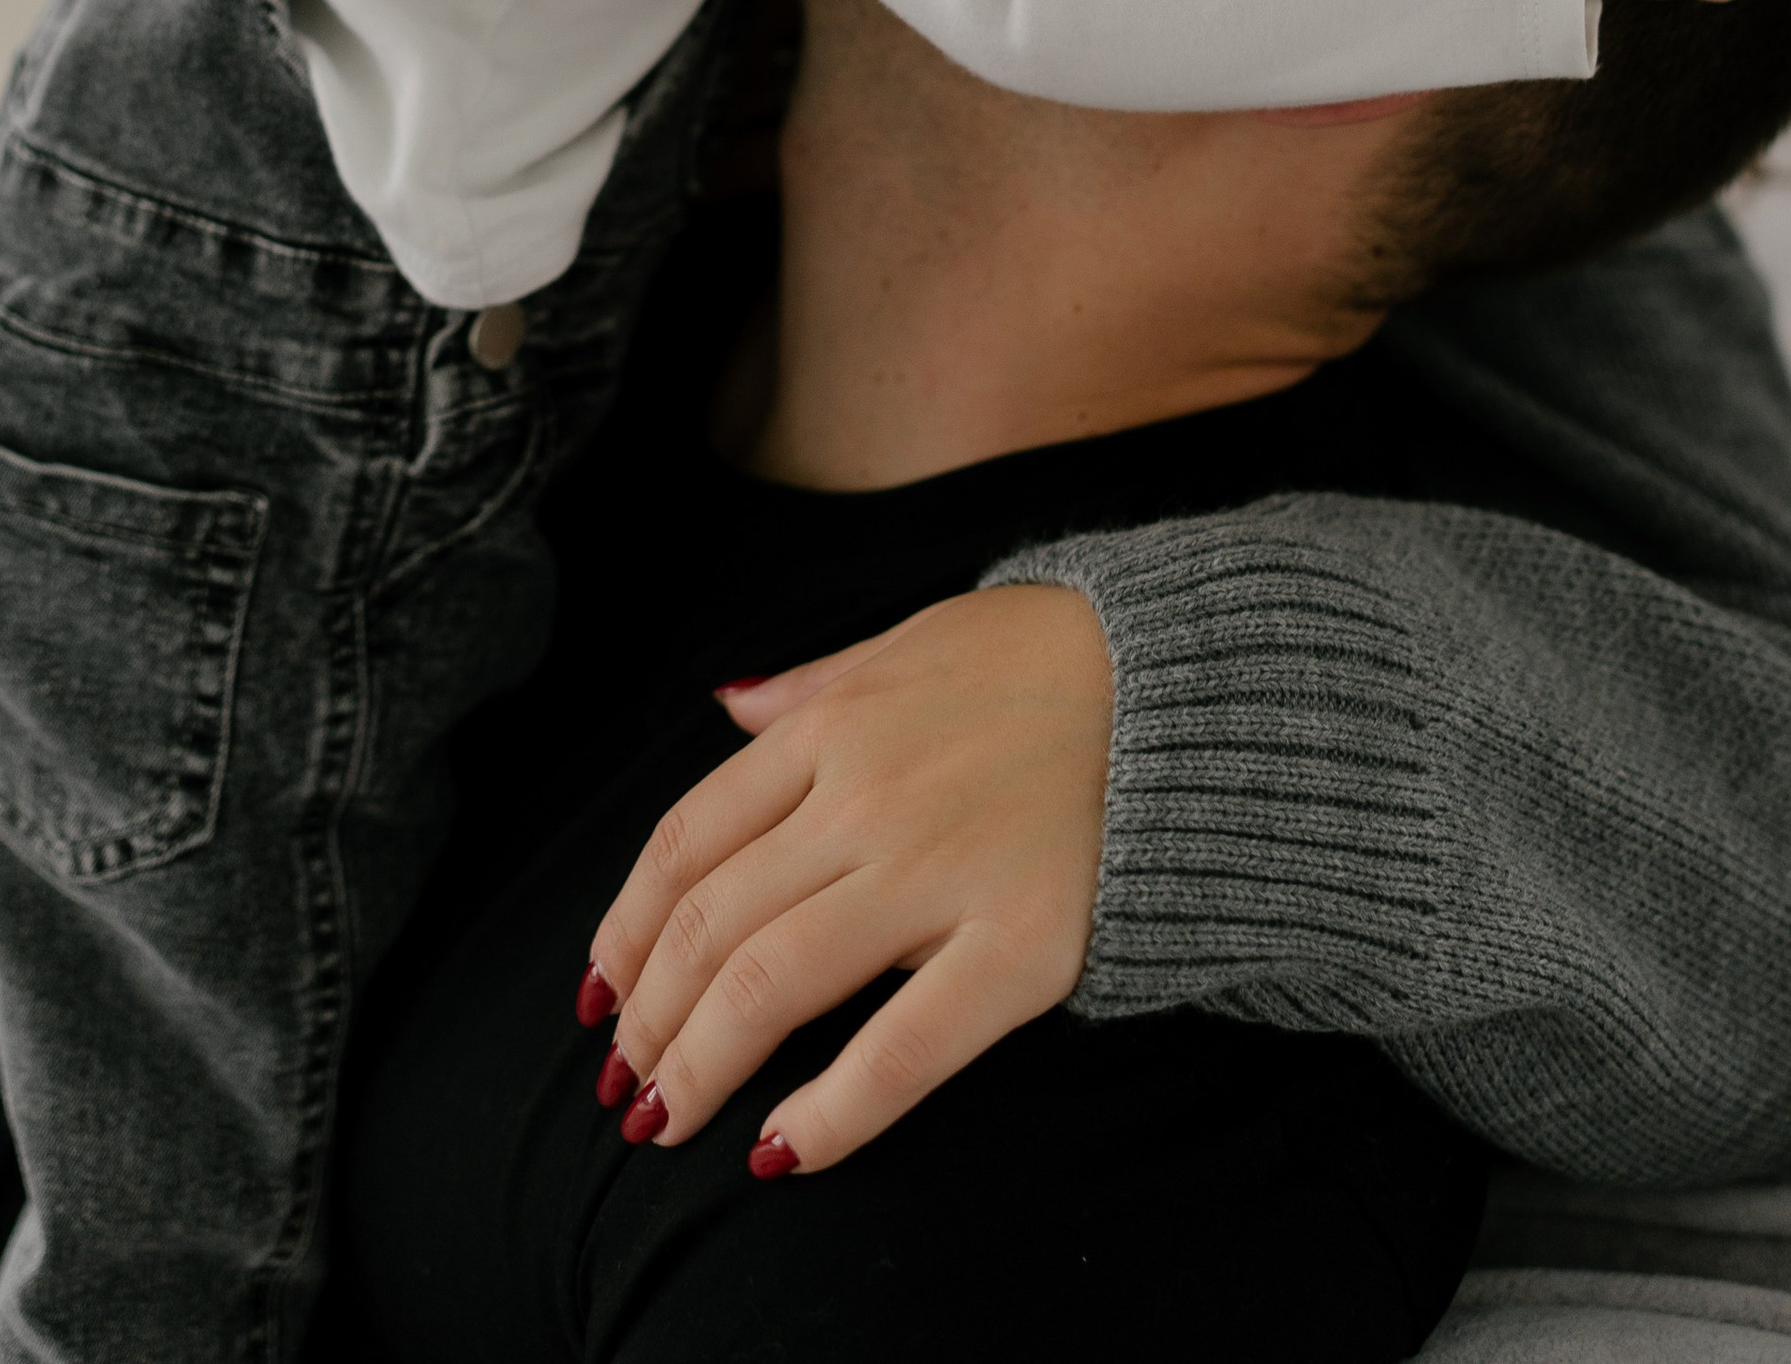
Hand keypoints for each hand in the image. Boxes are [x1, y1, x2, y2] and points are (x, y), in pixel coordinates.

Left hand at [583, 583, 1111, 1173]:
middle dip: (648, 1017)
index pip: (687, 841)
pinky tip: (783, 1150)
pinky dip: (829, 1112)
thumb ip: (812, 686)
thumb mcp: (912, 641)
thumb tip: (727, 706)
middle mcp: (867, 800)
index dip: (628, 929)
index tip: (601, 992)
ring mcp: (940, 873)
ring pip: (774, 984)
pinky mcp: (1021, 947)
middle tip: (625, 1083)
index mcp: (835, 728)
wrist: (1188, 683)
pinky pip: (902, 1048)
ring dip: (700, 1066)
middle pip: (713, 924)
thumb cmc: (1045, 663)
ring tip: (666, 1121)